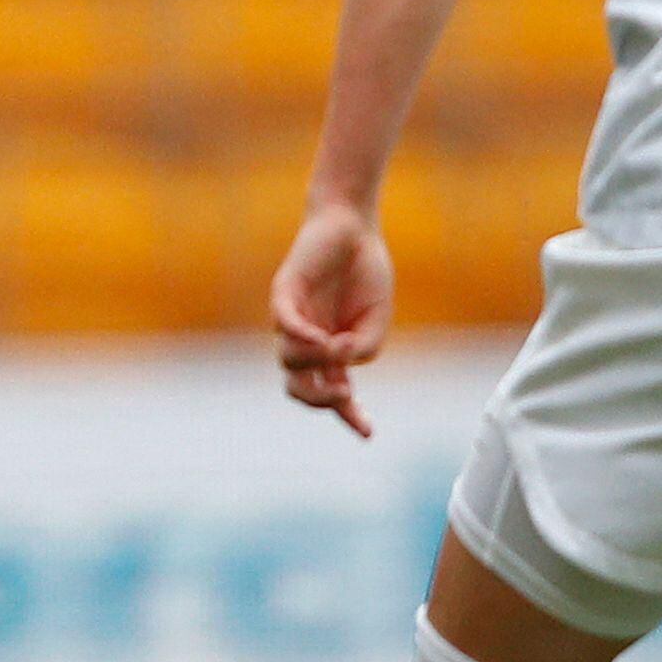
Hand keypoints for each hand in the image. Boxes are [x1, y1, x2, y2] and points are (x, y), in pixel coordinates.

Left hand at [271, 199, 393, 438]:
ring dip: (317, 361)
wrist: (353, 228)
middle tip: (344, 396)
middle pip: (298, 388)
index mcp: (331, 351)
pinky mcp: (284, 295)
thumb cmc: (365, 272)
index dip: (349, 416)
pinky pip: (285, 325)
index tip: (368, 433)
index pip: (333, 393)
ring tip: (339, 343)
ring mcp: (293, 320)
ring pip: (289, 361)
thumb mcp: (377, 318)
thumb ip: (365, 348)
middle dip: (320, 401)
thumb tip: (341, 361)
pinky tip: (323, 337)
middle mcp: (307, 341)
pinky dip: (302, 337)